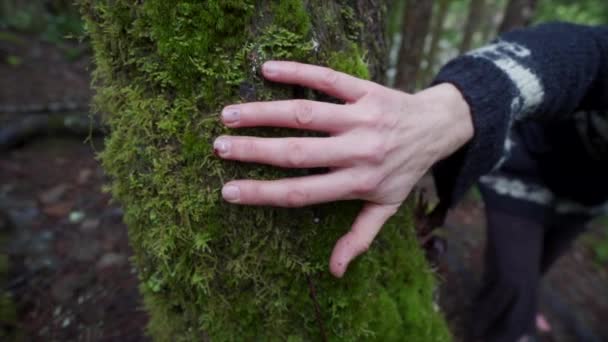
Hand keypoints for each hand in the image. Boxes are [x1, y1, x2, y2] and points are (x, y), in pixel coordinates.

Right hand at [215, 61, 472, 276]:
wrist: (438, 128)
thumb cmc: (405, 171)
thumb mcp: (387, 207)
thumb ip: (360, 236)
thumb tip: (334, 272)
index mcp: (359, 184)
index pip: (301, 192)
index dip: (262, 193)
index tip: (228, 191)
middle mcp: (359, 151)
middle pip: (296, 152)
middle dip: (252, 151)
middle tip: (218, 147)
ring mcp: (362, 119)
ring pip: (305, 114)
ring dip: (263, 113)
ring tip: (229, 114)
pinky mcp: (366, 91)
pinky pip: (329, 80)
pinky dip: (298, 72)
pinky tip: (268, 69)